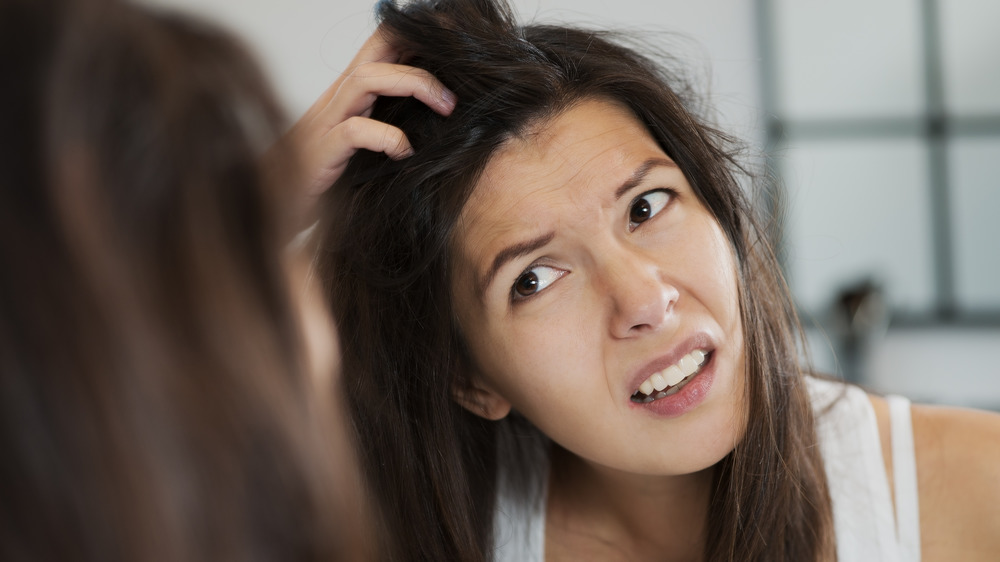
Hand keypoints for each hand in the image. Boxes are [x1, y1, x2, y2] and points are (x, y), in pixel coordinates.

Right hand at [278, 28, 456, 225]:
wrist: (274, 211)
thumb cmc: (322, 180)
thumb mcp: (363, 148)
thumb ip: (389, 126)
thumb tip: (442, 119)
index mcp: (349, 96)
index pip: (382, 48)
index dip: (417, 37)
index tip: (456, 44)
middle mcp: (337, 100)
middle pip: (375, 50)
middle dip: (419, 48)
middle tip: (457, 75)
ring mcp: (325, 123)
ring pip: (365, 79)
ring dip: (412, 84)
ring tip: (446, 107)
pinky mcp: (319, 153)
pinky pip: (354, 131)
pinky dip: (386, 136)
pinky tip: (405, 152)